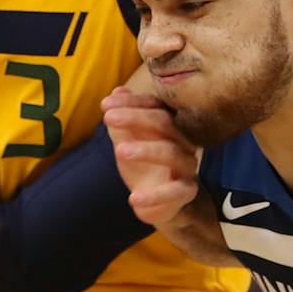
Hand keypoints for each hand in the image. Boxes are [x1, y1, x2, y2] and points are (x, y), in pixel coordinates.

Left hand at [102, 86, 199, 225]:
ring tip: (119, 150)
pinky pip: (175, 191)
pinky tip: (133, 198)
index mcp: (171, 126)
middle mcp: (183, 142)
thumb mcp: (127, 141)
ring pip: (171, 153)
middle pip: (164, 123)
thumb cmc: (143, 166)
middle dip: (134, 118)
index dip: (132, 103)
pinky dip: (155, 196)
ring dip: (144, 150)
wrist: (154, 200)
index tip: (105, 104)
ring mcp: (187, 166)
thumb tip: (118, 91)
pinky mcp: (186, 191)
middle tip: (108, 118)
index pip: (155, 106)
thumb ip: (122, 118)